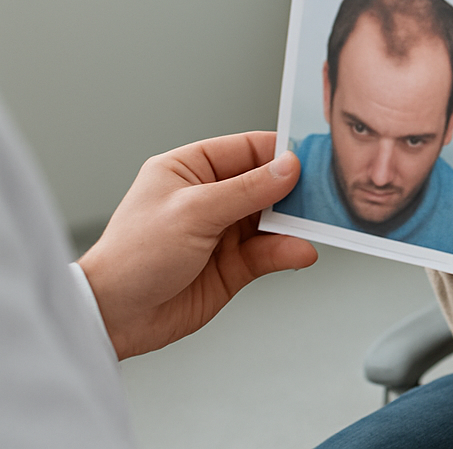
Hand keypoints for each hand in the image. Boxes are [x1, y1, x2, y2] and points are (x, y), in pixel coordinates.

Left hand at [77, 131, 318, 358]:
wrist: (113, 318)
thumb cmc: (133, 257)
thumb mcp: (194, 212)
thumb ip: (247, 190)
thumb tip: (289, 167)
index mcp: (190, 170)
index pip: (247, 149)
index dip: (280, 152)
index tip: (313, 157)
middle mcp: (209, 197)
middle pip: (266, 184)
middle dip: (294, 191)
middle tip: (323, 194)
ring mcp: (222, 232)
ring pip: (272, 220)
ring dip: (294, 224)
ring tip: (317, 225)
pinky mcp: (232, 266)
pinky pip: (269, 252)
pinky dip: (287, 251)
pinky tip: (299, 253)